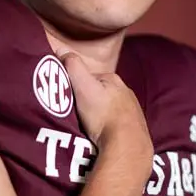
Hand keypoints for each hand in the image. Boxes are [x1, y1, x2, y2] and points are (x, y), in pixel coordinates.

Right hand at [59, 51, 152, 166]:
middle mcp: (126, 92)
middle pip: (99, 93)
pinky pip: (116, 124)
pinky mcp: (135, 129)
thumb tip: (60, 48)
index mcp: (113, 79)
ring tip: (86, 126)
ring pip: (108, 109)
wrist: (126, 146)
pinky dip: (107, 127)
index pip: (89, 77)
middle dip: (87, 100)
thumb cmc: (103, 115)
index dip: (75, 85)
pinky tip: (101, 135)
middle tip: (73, 114)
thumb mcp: (82, 86)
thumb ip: (73, 66)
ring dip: (98, 115)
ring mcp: (133, 111)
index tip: (64, 97)